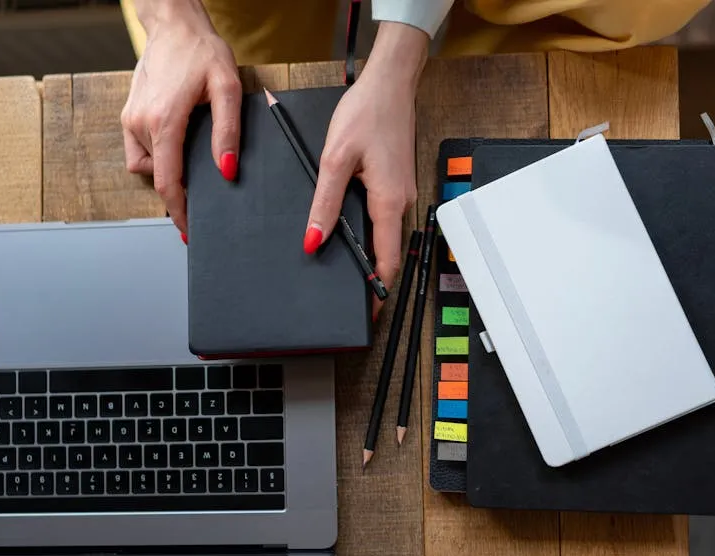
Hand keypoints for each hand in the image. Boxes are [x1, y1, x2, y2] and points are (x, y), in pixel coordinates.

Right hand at [120, 0, 241, 236]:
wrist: (173, 25)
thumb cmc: (201, 51)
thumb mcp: (227, 87)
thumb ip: (227, 132)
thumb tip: (226, 170)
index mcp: (164, 121)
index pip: (167, 182)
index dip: (179, 211)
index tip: (189, 230)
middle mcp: (140, 124)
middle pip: (157, 176)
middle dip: (178, 191)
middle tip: (202, 194)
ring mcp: (130, 120)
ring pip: (146, 166)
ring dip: (167, 170)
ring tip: (191, 156)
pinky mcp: (128, 115)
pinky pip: (139, 151)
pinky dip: (157, 156)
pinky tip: (176, 143)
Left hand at [303, 22, 428, 313]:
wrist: (389, 84)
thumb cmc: (366, 114)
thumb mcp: (335, 160)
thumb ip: (325, 204)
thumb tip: (313, 240)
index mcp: (388, 201)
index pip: (387, 260)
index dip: (378, 290)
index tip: (368, 312)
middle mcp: (400, 201)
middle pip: (386, 251)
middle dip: (369, 275)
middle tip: (344, 293)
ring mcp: (400, 193)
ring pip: (384, 234)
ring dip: (367, 252)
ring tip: (342, 265)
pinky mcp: (395, 183)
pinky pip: (383, 217)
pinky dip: (368, 231)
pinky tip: (347, 230)